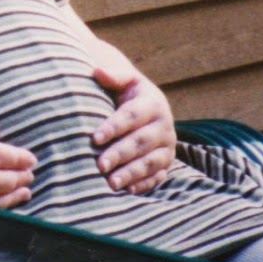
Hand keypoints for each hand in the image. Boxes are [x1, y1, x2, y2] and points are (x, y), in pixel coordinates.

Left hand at [91, 49, 175, 194]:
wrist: (148, 107)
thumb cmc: (129, 94)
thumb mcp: (125, 81)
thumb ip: (113, 76)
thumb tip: (97, 71)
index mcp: (153, 103)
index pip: (132, 116)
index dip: (114, 127)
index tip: (95, 138)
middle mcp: (164, 126)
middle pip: (141, 142)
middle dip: (120, 154)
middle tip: (100, 165)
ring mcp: (167, 147)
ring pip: (150, 162)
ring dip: (131, 173)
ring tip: (111, 183)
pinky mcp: (166, 164)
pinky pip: (158, 177)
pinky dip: (144, 184)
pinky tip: (128, 190)